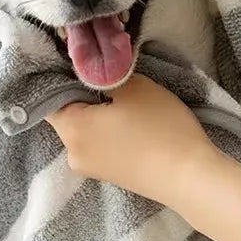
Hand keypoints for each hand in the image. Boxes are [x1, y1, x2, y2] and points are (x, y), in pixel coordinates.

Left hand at [46, 74, 215, 205]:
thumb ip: (104, 75)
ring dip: (101, 114)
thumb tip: (92, 73)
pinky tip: (133, 124)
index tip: (86, 63)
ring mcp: (90, 169)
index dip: (65, 75)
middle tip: (114, 80)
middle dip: (86, 95)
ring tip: (129, 103)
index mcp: (69, 129)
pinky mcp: (109, 176)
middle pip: (68, 114)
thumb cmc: (159, 128)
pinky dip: (111, 132)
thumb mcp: (134, 86)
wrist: (190, 178)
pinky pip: (101, 145)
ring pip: (86, 130)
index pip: (50, 95)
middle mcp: (71, 154)